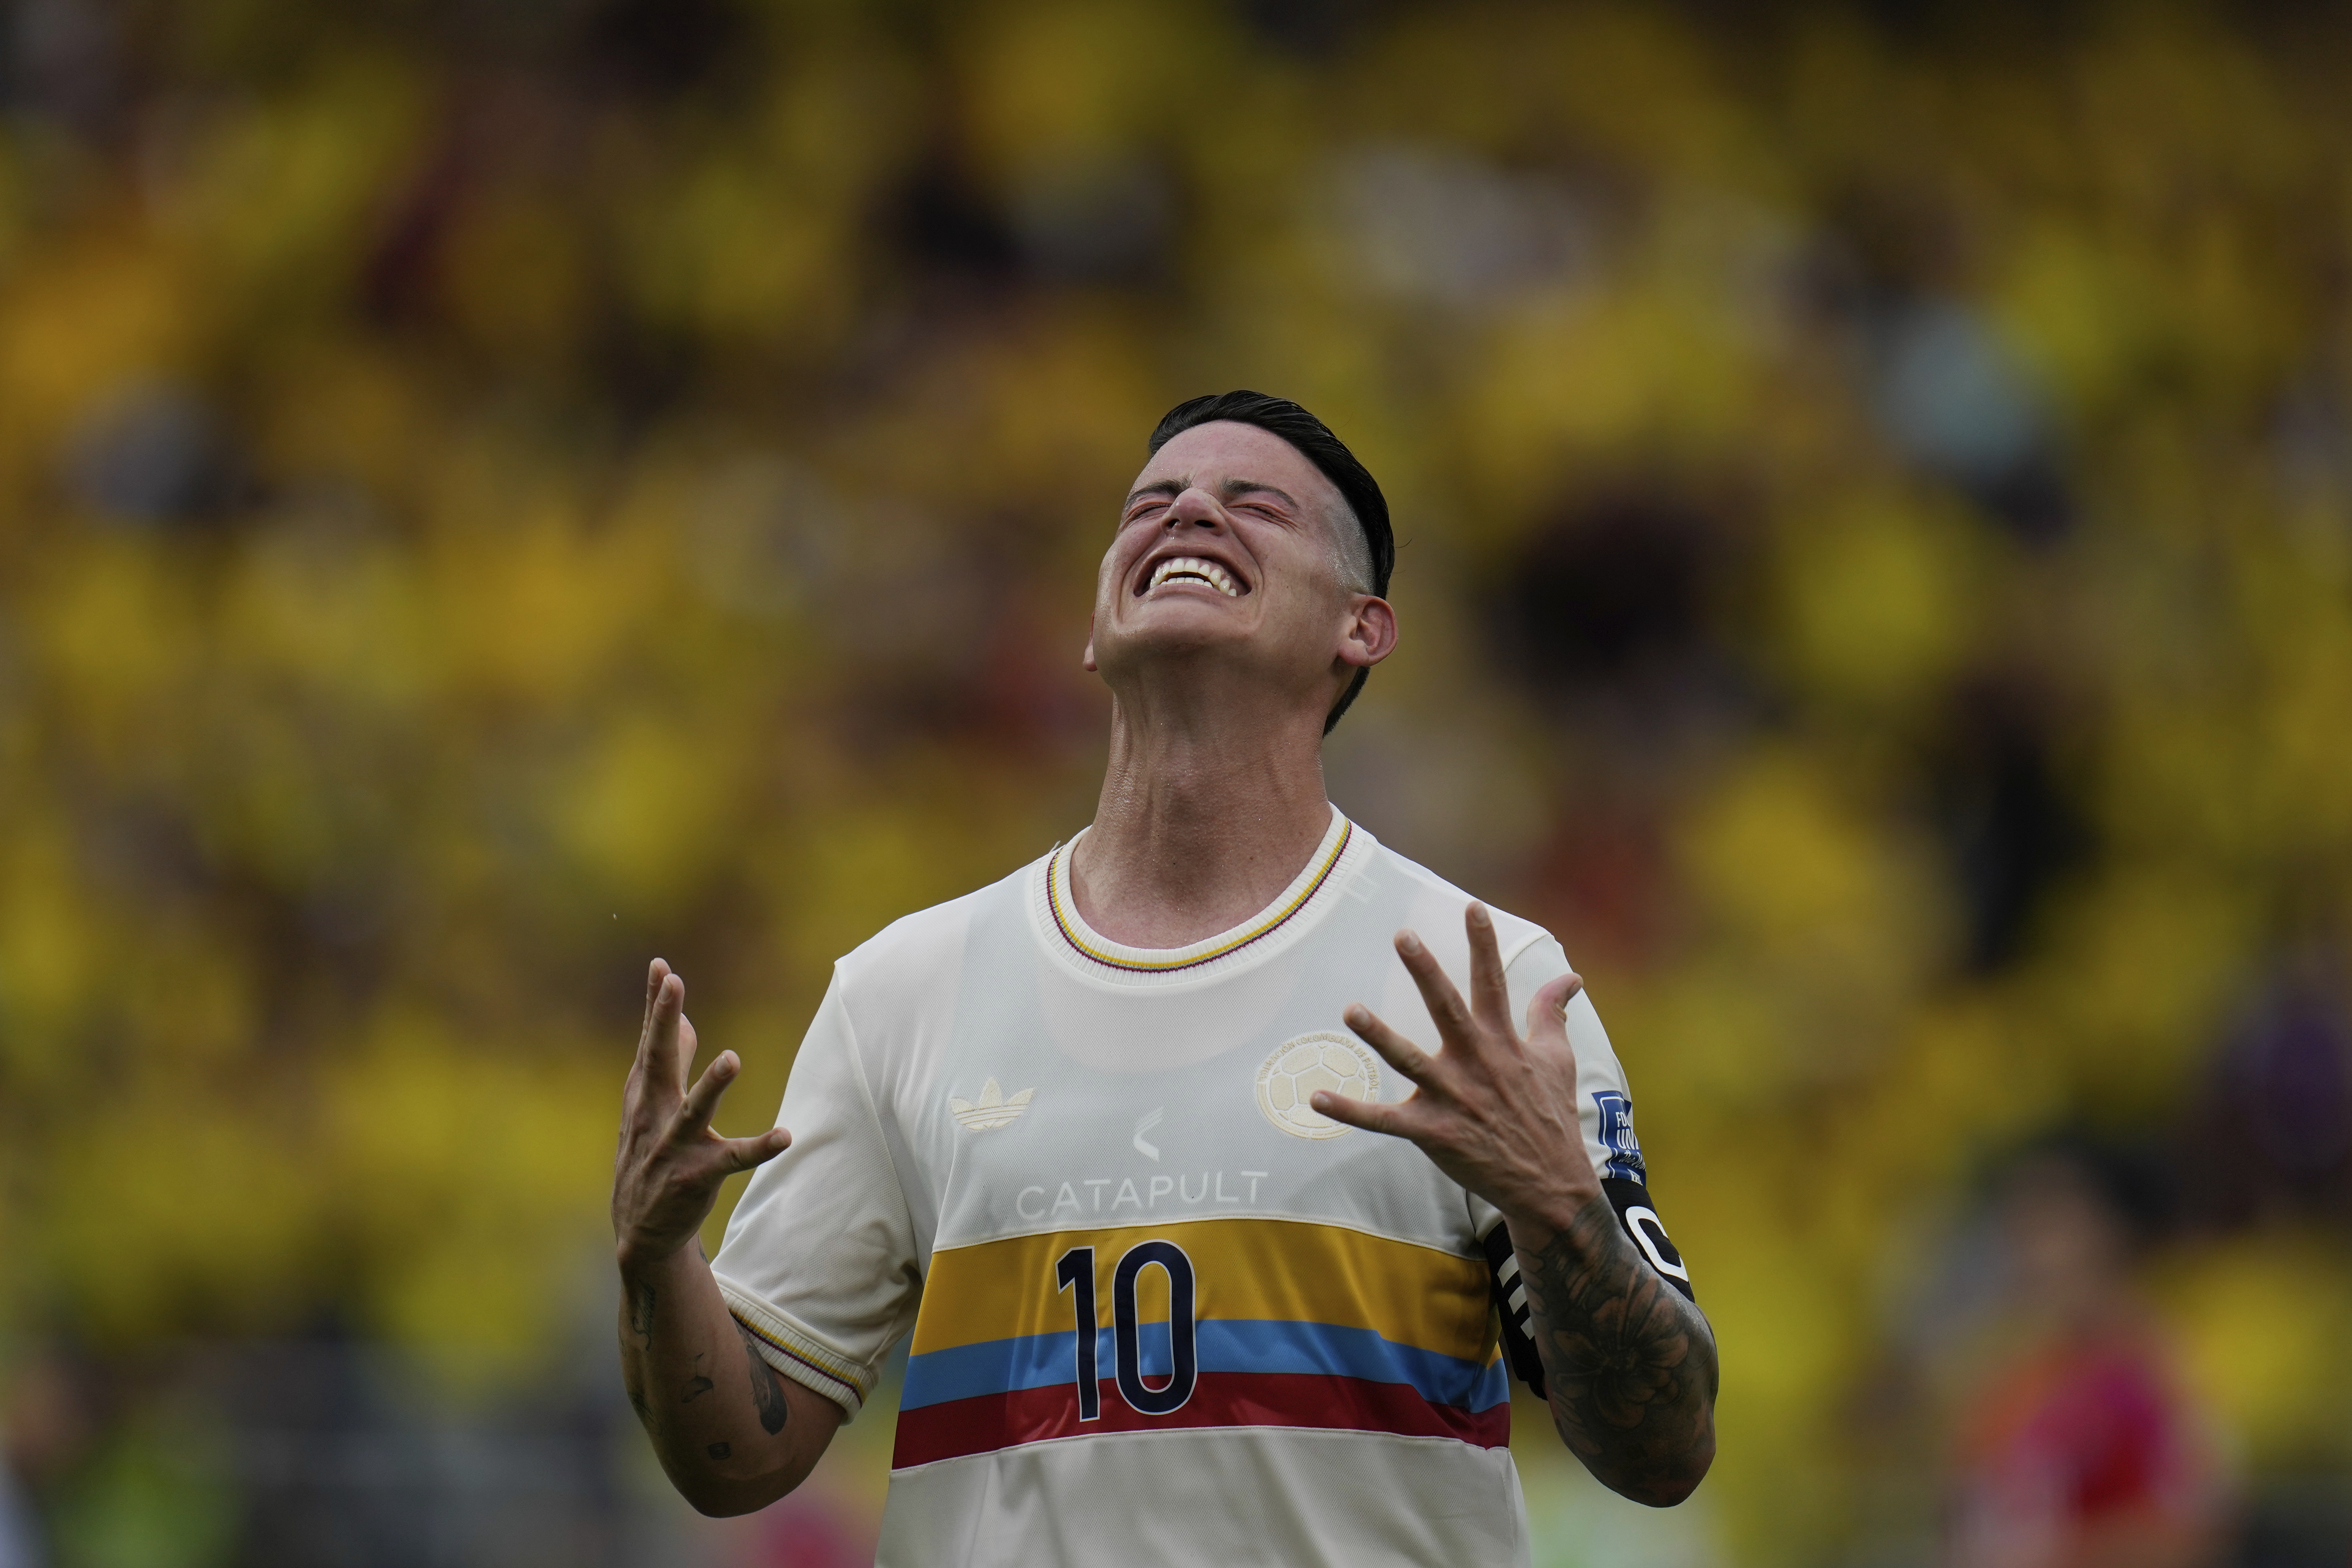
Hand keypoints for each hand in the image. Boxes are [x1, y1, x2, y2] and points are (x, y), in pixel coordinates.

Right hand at [612, 959, 792, 1267]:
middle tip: (673, 983)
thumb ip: (671, 1064)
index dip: (655, 1004)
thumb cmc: (650, 1157)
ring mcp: (673, 1147)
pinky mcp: (696, 1176)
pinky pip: (732, 1159)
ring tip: (731, 1058)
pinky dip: (759, 1147)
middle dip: (662, 1021)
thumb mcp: (651, 1109)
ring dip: (711, 1085)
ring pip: (693, 1111)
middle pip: (658, 1062)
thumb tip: (683, 1022)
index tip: (661, 966)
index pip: (650, 1042)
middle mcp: (653, 1116)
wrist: (640, 1231)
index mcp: (644, 1095)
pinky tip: (786, 1136)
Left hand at [1313, 903, 1597, 1239]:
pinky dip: (1350, 1111)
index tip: (1472, 907)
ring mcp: (1453, 1098)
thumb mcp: (1557, 1060)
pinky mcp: (1434, 1132)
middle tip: (1403, 936)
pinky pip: (1384, 1121)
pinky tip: (1316, 1097)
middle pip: (1448, 1010)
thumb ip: (1552, 1014)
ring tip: (1350, 1009)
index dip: (1483, 945)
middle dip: (1426, 972)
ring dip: (1379, 1036)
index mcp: (1503, 1042)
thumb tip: (1571, 977)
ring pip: (1410, 1061)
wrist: (1550, 1185)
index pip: (1493, 984)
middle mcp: (1476, 1063)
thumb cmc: (1550, 1116)